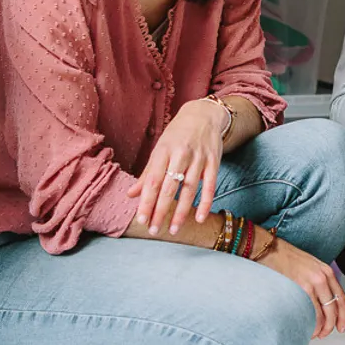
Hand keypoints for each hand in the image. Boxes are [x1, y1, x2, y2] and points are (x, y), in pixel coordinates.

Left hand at [127, 100, 225, 233]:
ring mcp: (198, 158)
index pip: (153, 181)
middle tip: (153, 230)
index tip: (141, 219)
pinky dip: (205, 203)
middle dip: (160, 210)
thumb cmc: (177, 135)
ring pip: (189, 189)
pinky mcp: (214, 161)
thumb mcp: (160, 149)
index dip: (146, 201)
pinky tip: (198, 218)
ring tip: (173, 229)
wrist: (203, 115)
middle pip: (169, 187)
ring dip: (181, 212)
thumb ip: (147, 174)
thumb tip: (131, 195)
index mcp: (163, 151)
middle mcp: (180, 154)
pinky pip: (209, 186)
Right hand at [254, 232, 344, 338]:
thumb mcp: (310, 266)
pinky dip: (308, 325)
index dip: (344, 316)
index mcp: (327, 272)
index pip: (342, 299)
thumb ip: (320, 281)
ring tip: (313, 333)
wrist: (268, 249)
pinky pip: (308, 313)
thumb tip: (323, 303)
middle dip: (330, 326)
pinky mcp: (298, 289)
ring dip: (319, 328)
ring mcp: (310, 284)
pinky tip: (304, 328)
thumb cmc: (285, 258)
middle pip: (333, 310)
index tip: (341, 327)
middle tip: (324, 334)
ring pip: (322, 315)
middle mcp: (322, 278)